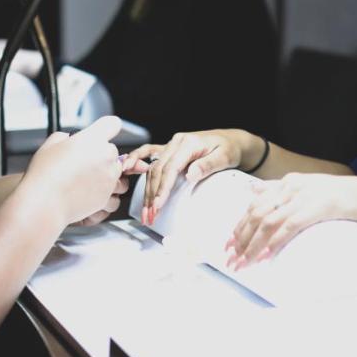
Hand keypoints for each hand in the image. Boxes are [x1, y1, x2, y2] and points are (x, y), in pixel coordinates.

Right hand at [22, 115, 123, 225]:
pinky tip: (89, 191)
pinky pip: (113, 191)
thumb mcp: (50, 144)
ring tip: (87, 178)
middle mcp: (105, 156)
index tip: (101, 134)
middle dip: (100, 155)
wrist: (44, 202)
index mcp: (92, 139)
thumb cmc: (44, 175)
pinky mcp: (108, 195)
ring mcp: (109, 176)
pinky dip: (105, 192)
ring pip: (116, 170)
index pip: (113, 124)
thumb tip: (70, 140)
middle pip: (112, 149)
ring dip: (106, 173)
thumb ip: (66, 138)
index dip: (106, 129)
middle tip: (83, 162)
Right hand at [121, 129, 251, 226]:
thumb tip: (189, 175)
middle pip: (158, 170)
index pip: (171, 168)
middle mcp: (176, 143)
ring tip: (146, 212)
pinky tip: (126, 169)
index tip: (158, 204)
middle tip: (150, 216)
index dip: (163, 187)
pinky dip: (135, 161)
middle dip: (152, 195)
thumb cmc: (229, 149)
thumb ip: (207, 165)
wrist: (231, 140)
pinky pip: (148, 154)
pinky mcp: (168, 150)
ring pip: (152, 168)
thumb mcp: (224, 157)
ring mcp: (170, 146)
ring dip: (147, 190)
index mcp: (188, 143)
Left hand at [224, 174, 356, 269]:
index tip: (228, 244)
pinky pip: (288, 227)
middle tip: (231, 260)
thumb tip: (253, 191)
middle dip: (240, 239)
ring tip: (243, 264)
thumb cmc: (345, 197)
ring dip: (252, 246)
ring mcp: (304, 196)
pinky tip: (264, 256)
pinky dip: (274, 242)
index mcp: (289, 182)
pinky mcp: (316, 208)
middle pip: (256, 214)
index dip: (238, 226)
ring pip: (268, 222)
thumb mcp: (310, 189)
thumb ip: (282, 191)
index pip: (254, 204)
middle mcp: (292, 186)